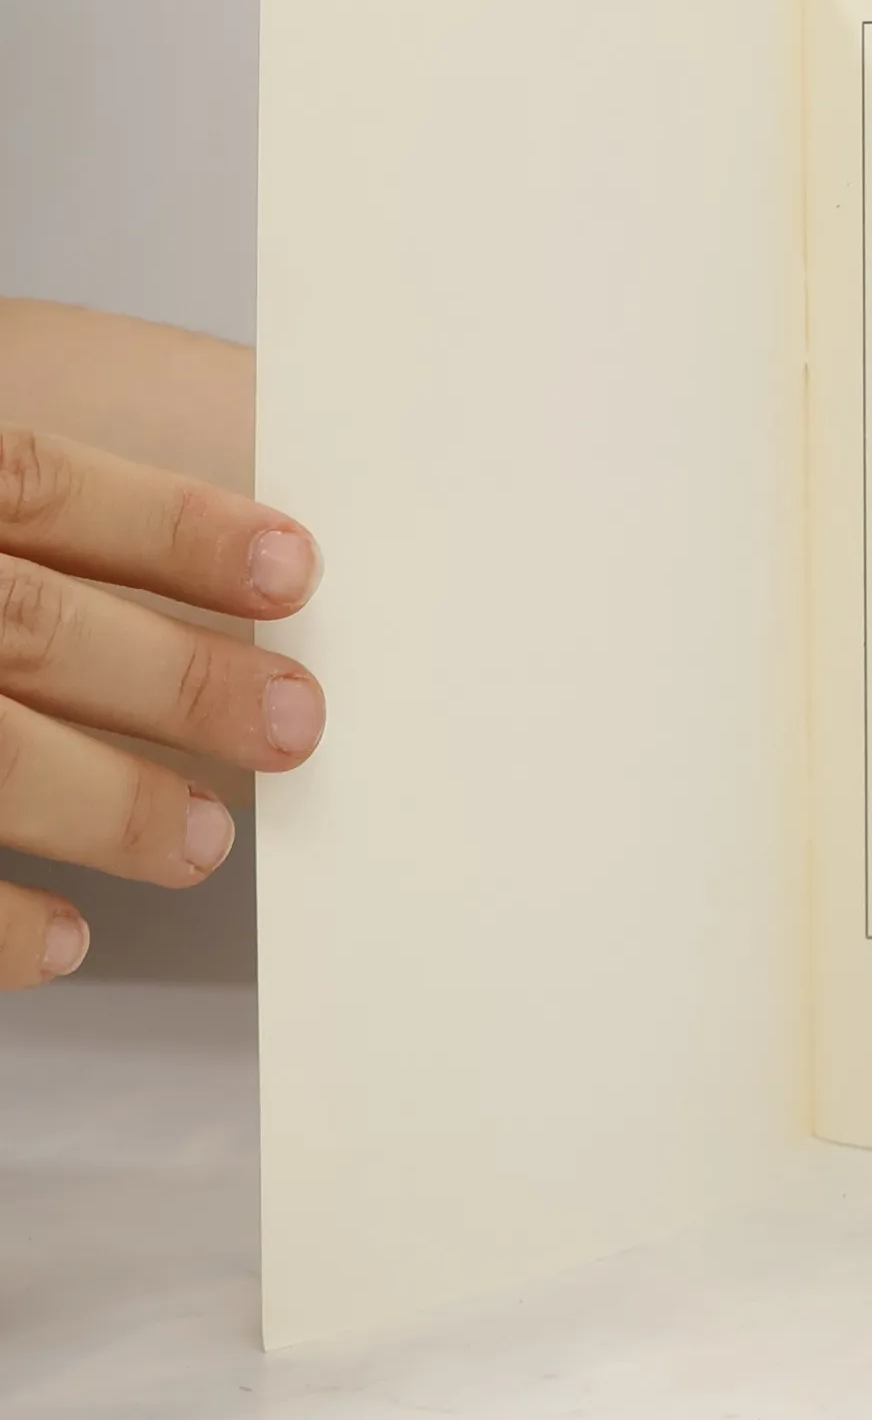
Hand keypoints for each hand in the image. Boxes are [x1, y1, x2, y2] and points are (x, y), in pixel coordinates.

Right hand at [0, 427, 324, 987]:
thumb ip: (17, 515)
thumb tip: (212, 562)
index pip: (38, 483)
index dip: (175, 527)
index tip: (295, 570)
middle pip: (28, 623)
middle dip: (179, 680)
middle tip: (291, 722)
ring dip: (107, 804)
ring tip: (199, 842)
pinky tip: (68, 936)